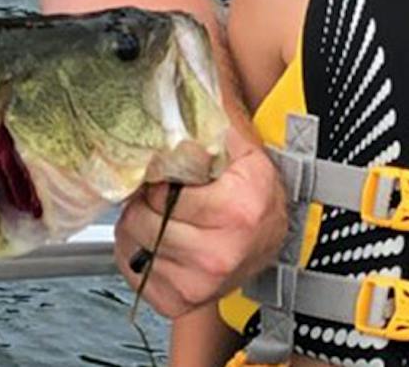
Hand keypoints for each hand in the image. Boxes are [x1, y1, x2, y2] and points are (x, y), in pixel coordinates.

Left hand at [114, 128, 285, 317]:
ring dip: (137, 228)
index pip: (164, 195)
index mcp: (237, 211)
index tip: (166, 179)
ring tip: (158, 217)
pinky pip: (137, 277)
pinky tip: (158, 243)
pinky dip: (138, 257)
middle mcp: (220, 254)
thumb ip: (205, 128)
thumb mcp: (239, 149)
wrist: (272, 234)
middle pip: (145, 223)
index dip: (157, 181)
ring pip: (136, 248)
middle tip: (157, 195)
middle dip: (142, 203)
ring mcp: (201, 284)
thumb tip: (167, 105)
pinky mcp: (183, 302)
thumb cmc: (253, 191)